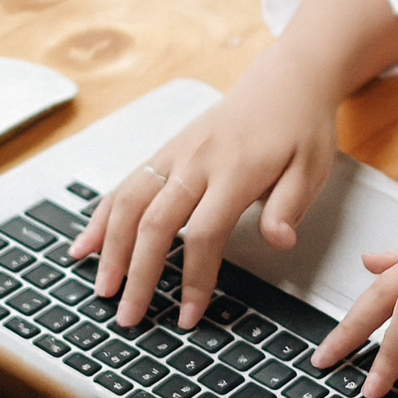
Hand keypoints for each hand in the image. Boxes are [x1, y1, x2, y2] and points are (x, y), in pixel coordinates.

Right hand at [69, 44, 341, 329]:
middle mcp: (196, 161)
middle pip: (155, 222)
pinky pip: (125, 185)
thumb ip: (290, 206)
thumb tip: (278, 242)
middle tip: (128, 316)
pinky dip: (100, 215)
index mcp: (236, 170)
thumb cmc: (298, 128)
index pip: (205, 233)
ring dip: (109, 248)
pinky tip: (84, 244)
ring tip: (101, 288)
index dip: (194, 278)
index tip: (189, 316)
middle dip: (137, 273)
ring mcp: (175, 154)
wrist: (283, 81)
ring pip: (130, 202)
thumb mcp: (312, 168)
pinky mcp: (165, 152)